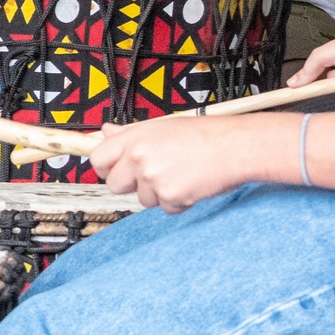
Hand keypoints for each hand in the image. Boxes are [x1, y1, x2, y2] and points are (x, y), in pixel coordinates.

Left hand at [83, 110, 294, 211]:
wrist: (237, 146)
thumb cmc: (204, 134)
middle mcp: (139, 158)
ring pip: (142, 199)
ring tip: (181, 174)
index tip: (117, 169)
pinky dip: (178, 201)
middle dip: (132, 184)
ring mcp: (153, 178)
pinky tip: (192, 184)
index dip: (106, 167)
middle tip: (155, 174)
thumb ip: (130, 134)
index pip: (97, 160)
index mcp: (134, 138)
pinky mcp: (171, 196)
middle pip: (115, 185)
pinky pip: (166, 208)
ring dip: (159, 193)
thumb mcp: (162, 126)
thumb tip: (105, 132)